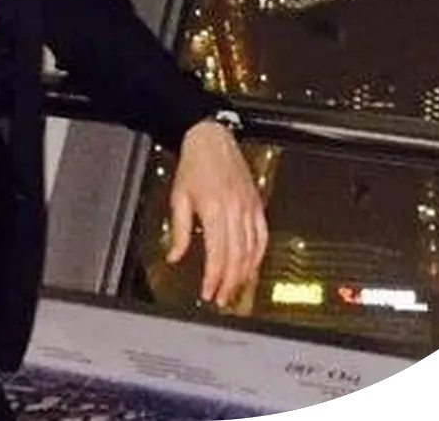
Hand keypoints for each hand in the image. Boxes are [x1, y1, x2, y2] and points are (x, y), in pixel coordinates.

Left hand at [166, 119, 268, 307]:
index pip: (217, 254)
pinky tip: (252, 267)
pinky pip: (263, 235)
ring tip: (235, 290)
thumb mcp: (178, 197)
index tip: (208, 293)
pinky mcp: (257, 204)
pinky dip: (259, 255)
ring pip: (252, 250)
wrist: (212, 138)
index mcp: (214, 210)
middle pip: (237, 257)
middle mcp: (235, 210)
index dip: (214, 278)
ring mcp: (249, 207)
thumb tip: (175, 256)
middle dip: (230, 283)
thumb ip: (179, 231)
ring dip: (245, 274)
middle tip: (221, 299)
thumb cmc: (194, 164)